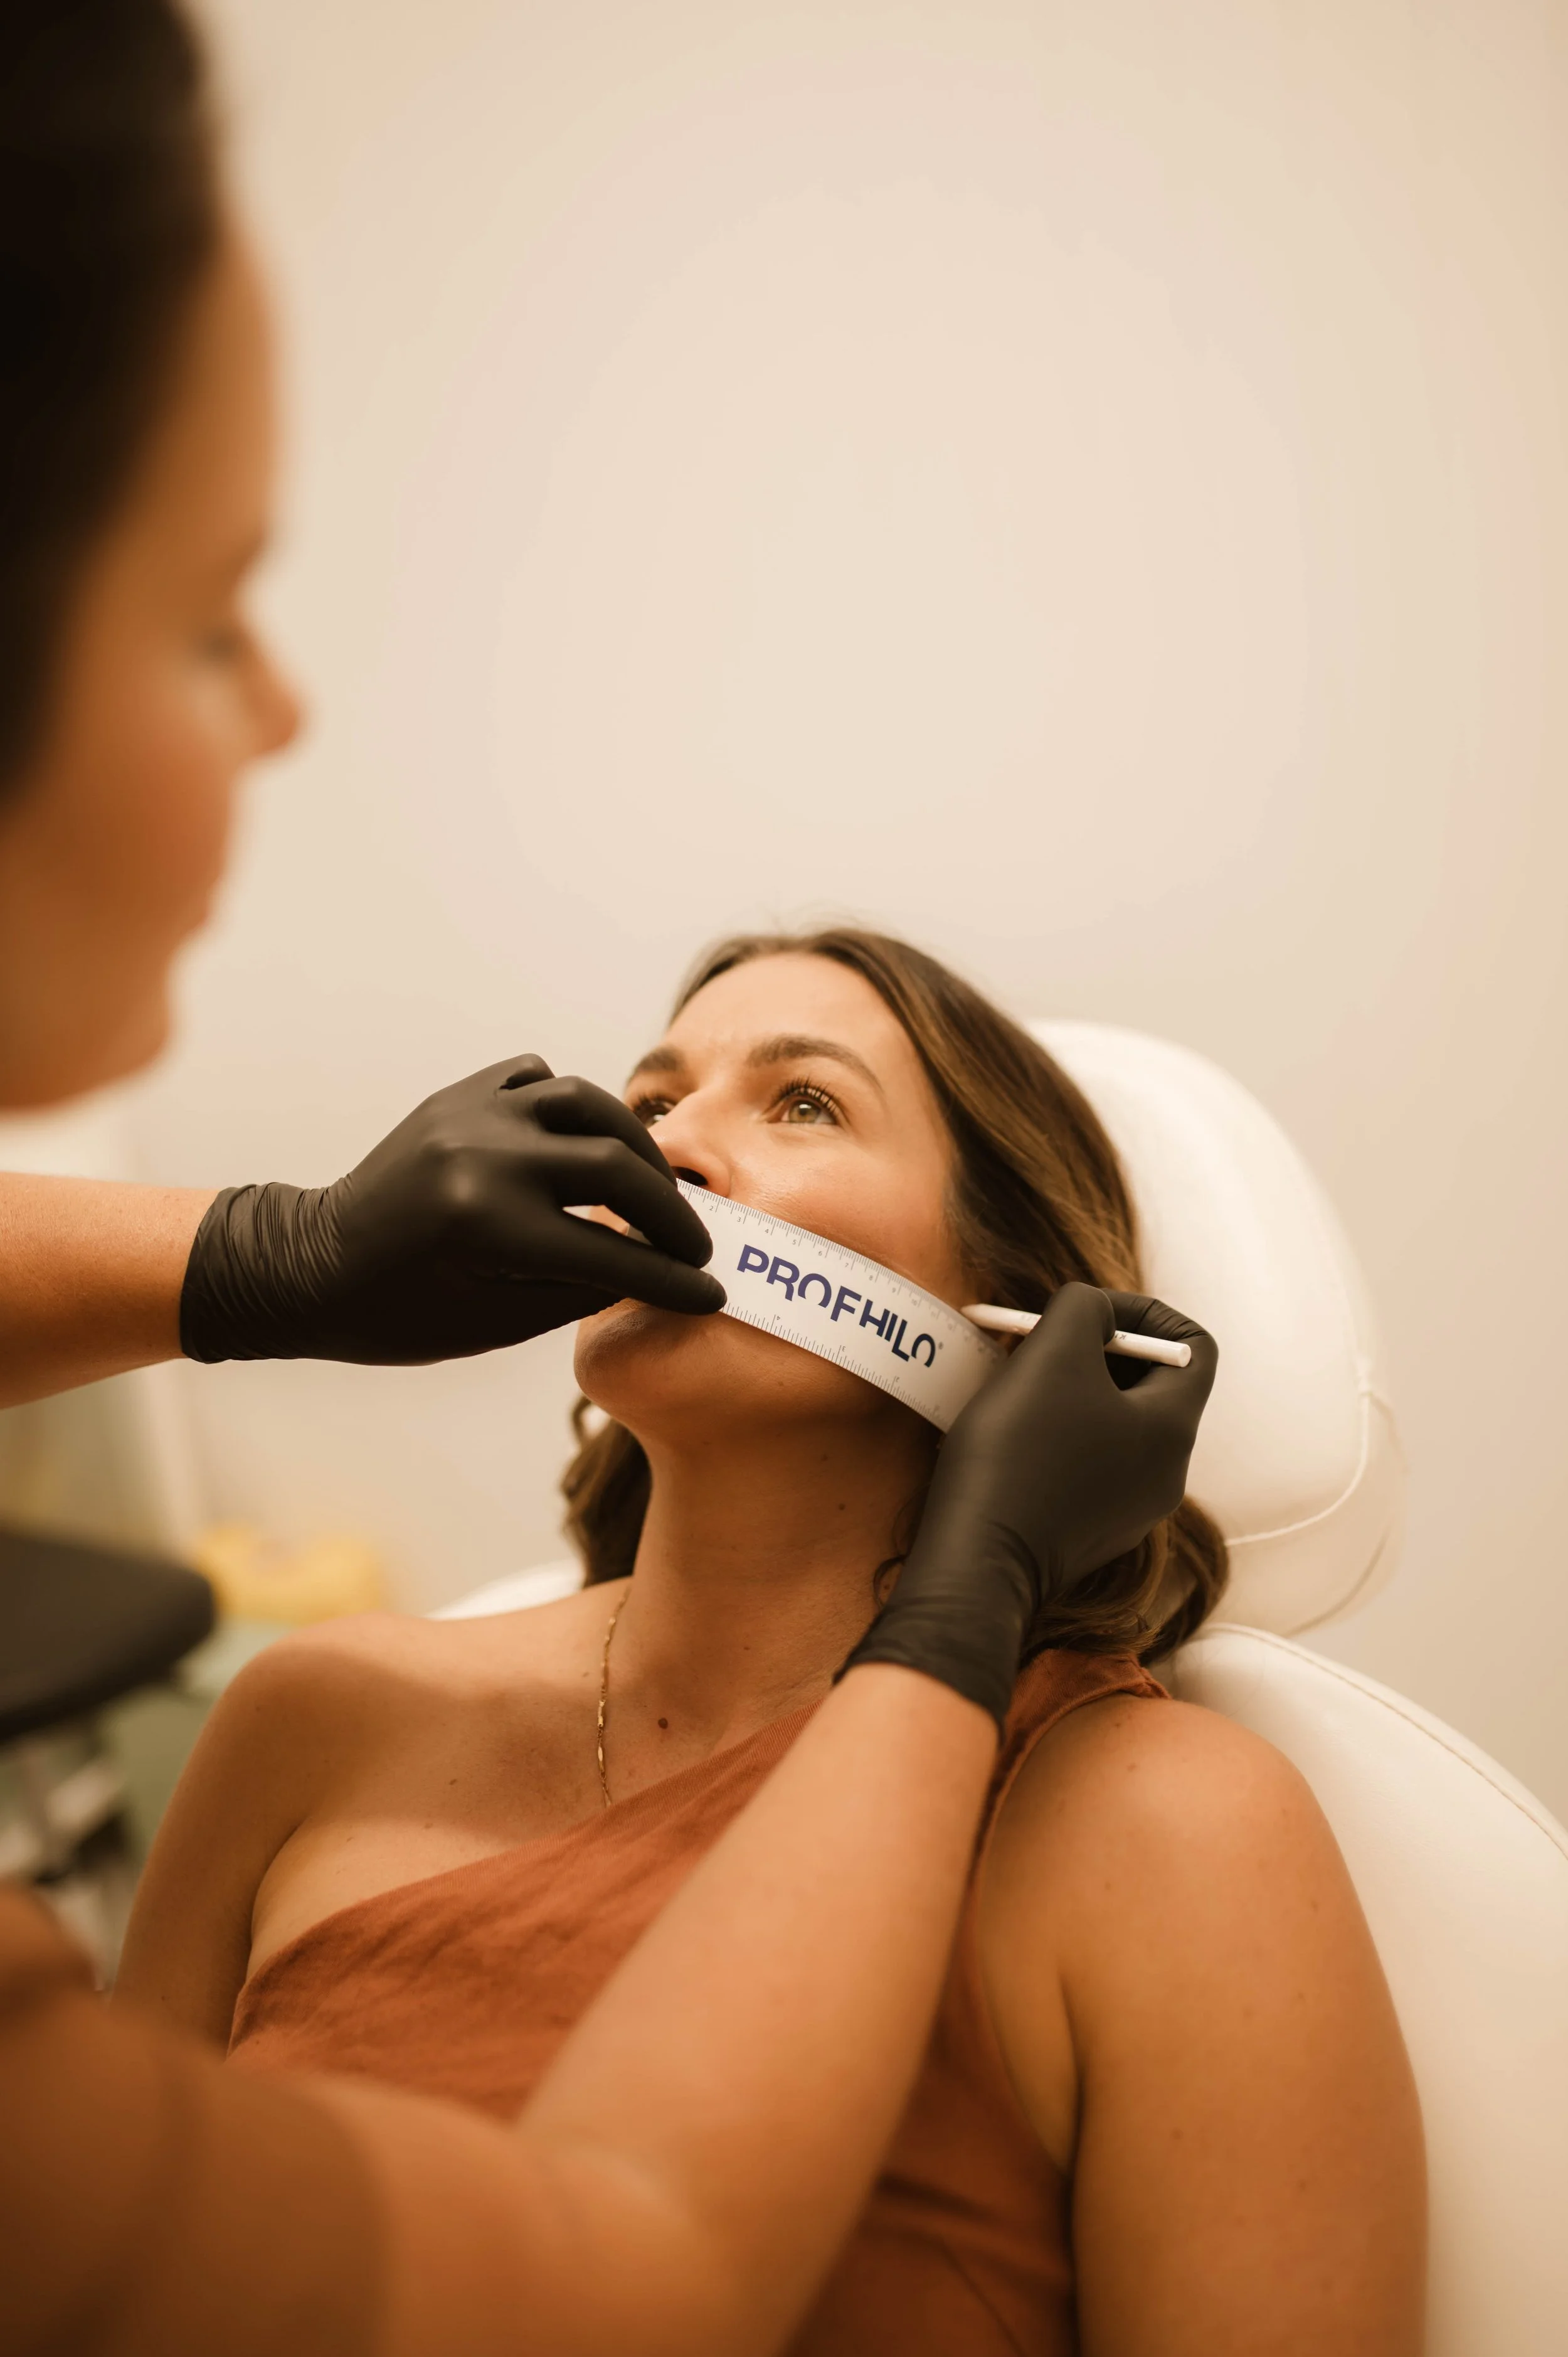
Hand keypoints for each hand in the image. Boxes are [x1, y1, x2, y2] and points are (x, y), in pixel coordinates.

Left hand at [179, 1056, 725, 1364]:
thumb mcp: (494, 1322)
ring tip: (654, 1187)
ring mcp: (470, 1114)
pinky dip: (574, 1110)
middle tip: (696, 1245)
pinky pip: (539, 1081)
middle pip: (617, 1167)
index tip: (712, 1291)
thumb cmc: (397, 1315)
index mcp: (488, 1227)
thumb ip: (581, 1290)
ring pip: (587, 1103)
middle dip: (670, 1212)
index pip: (611, 1253)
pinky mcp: (459, 1095)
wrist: (309, 1265)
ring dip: (635, 1147)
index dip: (671, 1278)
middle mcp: (484, 1157)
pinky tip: (585, 1147)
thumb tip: (657, 1271)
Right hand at [840, 1283, 1217, 1729]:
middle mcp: (1167, 1474)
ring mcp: (1131, 1511)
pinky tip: (1011, 1433)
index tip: (1088, 1311)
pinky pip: (1090, 1464)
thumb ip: (1086, 1309)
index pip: (1194, 1347)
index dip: (1146, 1313)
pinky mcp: (1091, 1534)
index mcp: (1173, 1429)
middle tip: (1041, 1339)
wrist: (977, 1564)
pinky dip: (1060, 1434)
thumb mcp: (1053, 1354)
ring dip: (1073, 1390)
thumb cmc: (1019, 1453)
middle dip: (1098, 1349)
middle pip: (1151, 1386)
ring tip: (1019, 1380)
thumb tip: (1096, 1311)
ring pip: (1115, 1425)